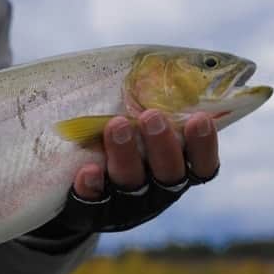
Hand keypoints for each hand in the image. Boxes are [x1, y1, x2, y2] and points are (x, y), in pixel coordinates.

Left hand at [73, 110, 218, 200]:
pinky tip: (89, 170)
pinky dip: (92, 186)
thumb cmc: (117, 136)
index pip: (201, 164)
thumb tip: (173, 62)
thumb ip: (155, 100)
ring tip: (116, 124)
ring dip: (126, 154)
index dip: (204, 145)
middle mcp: (156, 189)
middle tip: (152, 116)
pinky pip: (92, 203)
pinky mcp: (91, 211)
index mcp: (177, 168)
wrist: (70, 179)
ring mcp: (124, 203)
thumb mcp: (138, 119)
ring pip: (131, 183)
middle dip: (162, 145)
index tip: (199, 119)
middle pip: (168, 173)